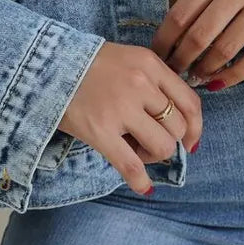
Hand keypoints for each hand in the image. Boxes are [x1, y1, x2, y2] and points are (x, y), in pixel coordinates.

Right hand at [57, 42, 202, 194]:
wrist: (48, 66)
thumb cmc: (89, 64)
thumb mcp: (129, 59)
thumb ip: (153, 81)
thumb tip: (178, 119)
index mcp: (150, 64)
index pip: (190, 101)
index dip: (195, 127)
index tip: (189, 141)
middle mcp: (141, 84)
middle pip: (178, 127)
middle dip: (169, 142)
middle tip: (150, 142)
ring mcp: (121, 108)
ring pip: (162, 146)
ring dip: (153, 156)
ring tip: (136, 150)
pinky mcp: (101, 131)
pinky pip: (131, 165)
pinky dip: (140, 180)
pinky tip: (142, 185)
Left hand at [149, 0, 243, 89]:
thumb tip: (174, 36)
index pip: (182, 12)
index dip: (164, 40)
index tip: (157, 54)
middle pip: (201, 34)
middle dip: (181, 59)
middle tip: (173, 71)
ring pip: (226, 49)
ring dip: (204, 69)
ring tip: (195, 77)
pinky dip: (233, 76)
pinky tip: (219, 82)